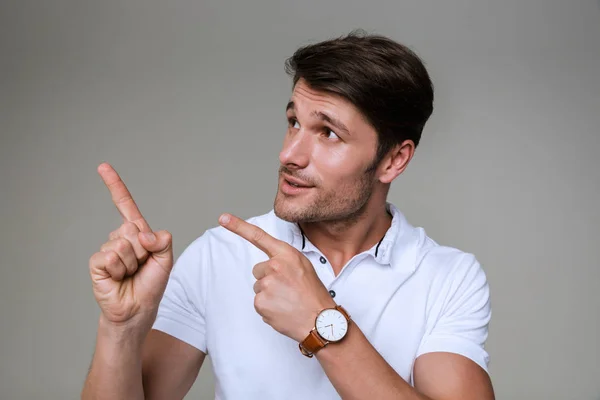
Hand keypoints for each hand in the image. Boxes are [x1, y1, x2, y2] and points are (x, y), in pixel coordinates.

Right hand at [88, 163, 173, 329]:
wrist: (138, 309)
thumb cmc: (151, 284)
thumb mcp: (166, 260)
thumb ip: (163, 241)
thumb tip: (145, 234)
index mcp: (137, 233)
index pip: (125, 206)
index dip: (115, 186)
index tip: (103, 167)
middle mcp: (120, 238)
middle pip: (133, 228)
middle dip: (143, 249)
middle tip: (142, 266)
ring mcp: (107, 250)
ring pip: (123, 243)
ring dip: (132, 262)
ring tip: (131, 274)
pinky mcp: (97, 263)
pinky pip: (110, 256)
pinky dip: (119, 269)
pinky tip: (118, 278)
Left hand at [219, 213, 334, 342]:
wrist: (319, 320)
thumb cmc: (313, 293)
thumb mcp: (303, 266)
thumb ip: (285, 260)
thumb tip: (270, 263)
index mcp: (286, 254)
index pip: (258, 236)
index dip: (238, 226)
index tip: (223, 218)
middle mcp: (274, 266)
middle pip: (258, 270)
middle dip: (269, 279)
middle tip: (287, 289)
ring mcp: (266, 284)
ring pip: (259, 287)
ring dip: (269, 294)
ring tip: (287, 300)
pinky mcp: (260, 302)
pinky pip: (258, 302)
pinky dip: (268, 308)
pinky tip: (282, 310)